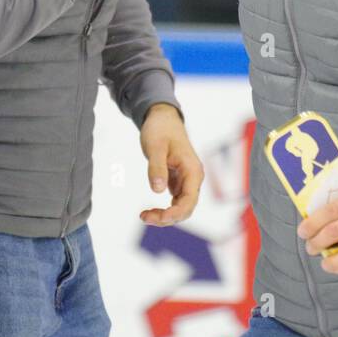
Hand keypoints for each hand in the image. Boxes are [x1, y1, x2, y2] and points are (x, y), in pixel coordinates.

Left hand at [138, 104, 203, 225]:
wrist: (163, 119)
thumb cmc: (160, 130)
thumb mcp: (155, 147)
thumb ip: (156, 167)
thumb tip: (157, 190)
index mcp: (193, 171)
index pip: (189, 201)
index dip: (174, 214)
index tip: (156, 217)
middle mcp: (194, 178)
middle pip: (186, 208)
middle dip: (167, 217)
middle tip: (144, 217)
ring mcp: (187, 181)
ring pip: (181, 208)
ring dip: (165, 216)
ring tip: (144, 215)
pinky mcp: (179, 181)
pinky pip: (176, 202)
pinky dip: (165, 209)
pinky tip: (150, 211)